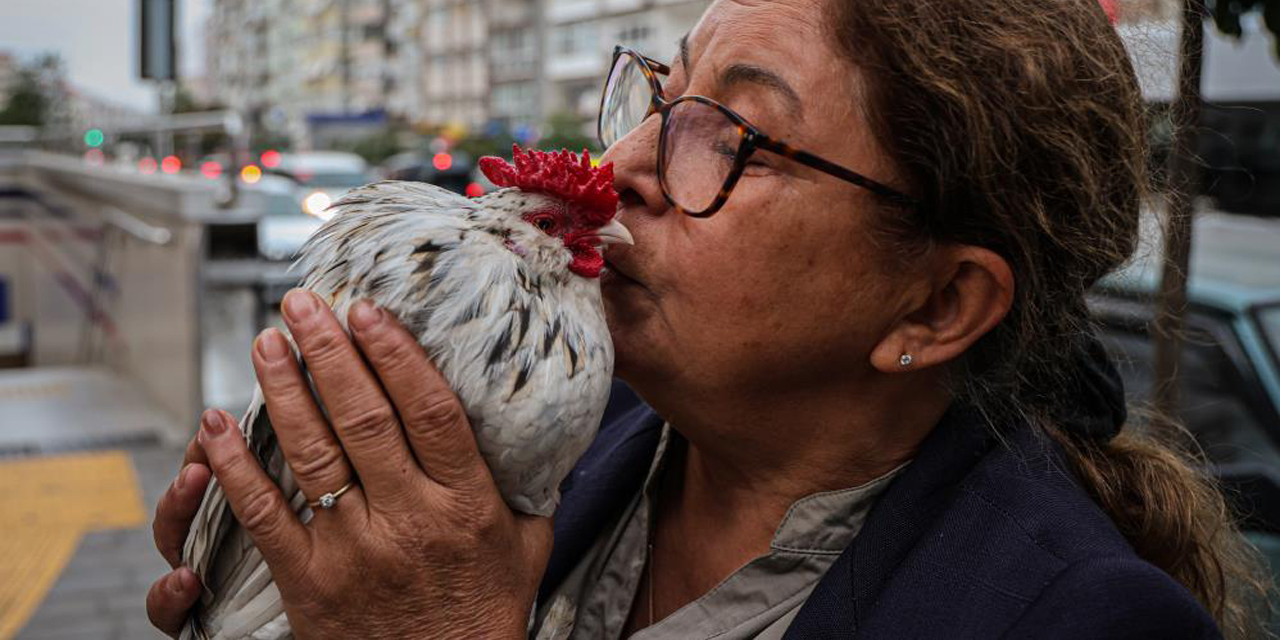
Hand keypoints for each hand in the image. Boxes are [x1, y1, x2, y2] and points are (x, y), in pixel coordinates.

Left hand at [150, 289, 553, 637]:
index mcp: (466, 503)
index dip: (396, 354)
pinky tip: (217, 425)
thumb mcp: (529, 543)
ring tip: (266, 343)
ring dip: (284, 391)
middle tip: (303, 305)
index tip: (368, 310)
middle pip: (363, 419)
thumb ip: (526, 482)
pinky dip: (235, 466)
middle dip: (328, 352)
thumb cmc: (486, 610)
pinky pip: (264, 514)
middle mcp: (411, 519)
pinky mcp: (310, 580)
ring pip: (312, 454)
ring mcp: (356, 550)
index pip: (429, 411)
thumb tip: (534, 420)